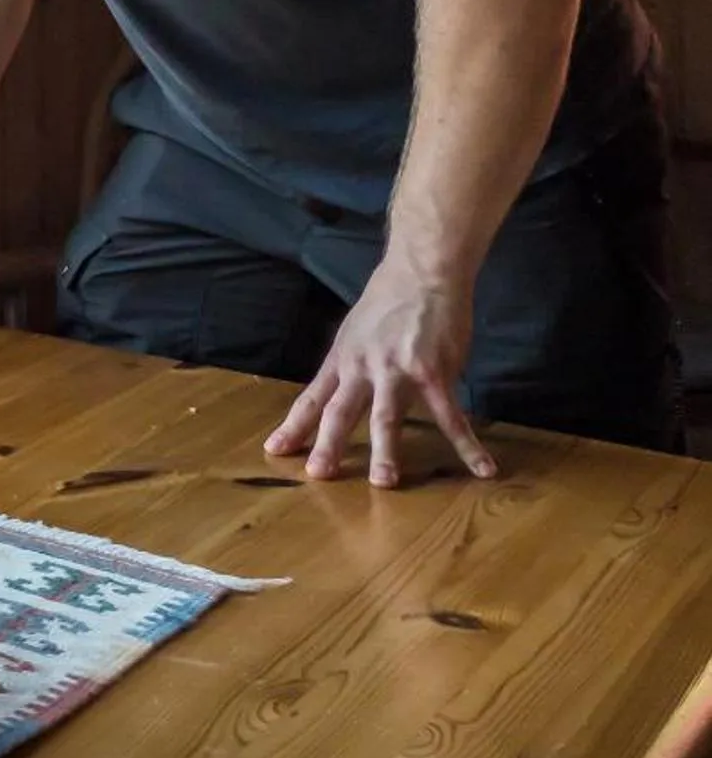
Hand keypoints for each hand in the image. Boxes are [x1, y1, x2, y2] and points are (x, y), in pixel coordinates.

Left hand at [263, 259, 497, 487]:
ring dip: (385, 453)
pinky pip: (451, 416)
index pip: (312, 398)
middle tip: (317, 475)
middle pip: (339, 412)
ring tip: (384, 484)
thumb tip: (348, 395)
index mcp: (342, 360)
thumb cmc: (389, 302)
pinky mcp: (434, 373)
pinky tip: (482, 467)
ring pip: (386, 418)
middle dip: (327, 445)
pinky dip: (467, 444)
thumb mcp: (356, 332)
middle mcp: (363, 367)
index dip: (294, 426)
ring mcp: (397, 371)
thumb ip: (352, 366)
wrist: (420, 273)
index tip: (275, 449)